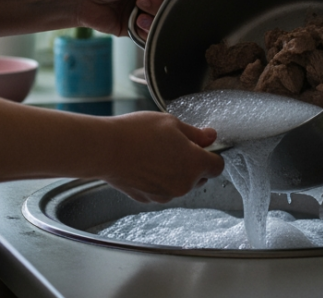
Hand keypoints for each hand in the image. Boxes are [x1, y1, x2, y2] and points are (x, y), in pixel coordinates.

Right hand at [97, 112, 224, 202]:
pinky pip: (161, 190)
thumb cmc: (137, 133)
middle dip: (193, 164)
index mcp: (195, 165)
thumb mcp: (172, 123)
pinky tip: (144, 164)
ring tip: (155, 153)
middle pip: (199, 177)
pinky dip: (157, 180)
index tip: (202, 146)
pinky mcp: (148, 199)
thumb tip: (210, 137)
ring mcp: (165, 195)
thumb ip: (196, 134)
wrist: (105, 149)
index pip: (217, 166)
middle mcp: (184, 185)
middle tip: (174, 146)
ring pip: (179, 184)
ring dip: (174, 173)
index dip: (211, 154)